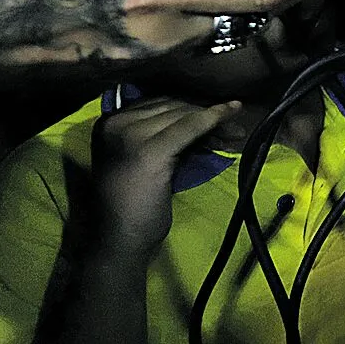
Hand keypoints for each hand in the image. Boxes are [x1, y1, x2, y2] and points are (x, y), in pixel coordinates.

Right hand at [91, 96, 242, 255]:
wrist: (118, 242)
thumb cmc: (135, 203)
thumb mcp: (146, 158)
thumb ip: (164, 134)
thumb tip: (206, 115)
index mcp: (110, 122)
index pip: (160, 103)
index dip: (192, 108)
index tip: (219, 115)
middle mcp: (115, 123)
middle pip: (173, 106)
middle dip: (206, 114)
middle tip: (233, 127)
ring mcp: (130, 135)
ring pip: (184, 114)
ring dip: (215, 121)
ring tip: (235, 134)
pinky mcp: (149, 151)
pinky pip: (191, 126)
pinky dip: (214, 119)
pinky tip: (231, 115)